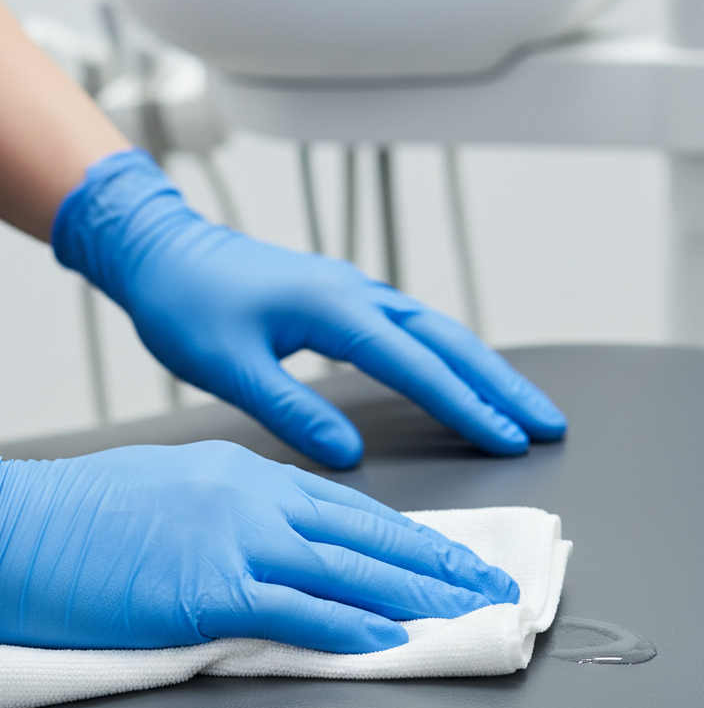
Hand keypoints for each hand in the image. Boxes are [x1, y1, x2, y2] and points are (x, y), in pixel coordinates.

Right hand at [0, 427, 518, 652]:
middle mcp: (247, 498)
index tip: (442, 555)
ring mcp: (228, 541)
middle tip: (490, 583)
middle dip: (436, 561)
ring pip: (345, 570)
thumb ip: (221, 519)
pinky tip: (389, 641)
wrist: (1, 523)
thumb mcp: (161, 497)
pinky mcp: (202, 590)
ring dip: (414, 596)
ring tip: (468, 615)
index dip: (401, 536)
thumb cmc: (67, 517)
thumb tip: (261, 555)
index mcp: (237, 473)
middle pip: (363, 533)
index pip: (342, 507)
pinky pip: (294, 611)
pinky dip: (348, 627)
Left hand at [53, 149, 566, 468]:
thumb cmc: (185, 305)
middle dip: (501, 384)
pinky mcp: (338, 298)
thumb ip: (291, 412)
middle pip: (447, 340)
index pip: (416, 365)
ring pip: (434, 329)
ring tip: (519, 403)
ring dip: (481, 367)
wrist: (160, 253)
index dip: (465, 406)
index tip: (507, 438)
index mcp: (331, 309)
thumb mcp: (230, 367)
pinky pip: (409, 325)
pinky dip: (444, 353)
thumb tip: (346, 454)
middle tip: (547, 421)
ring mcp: (349, 290)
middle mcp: (352, 292)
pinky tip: (455, 373)